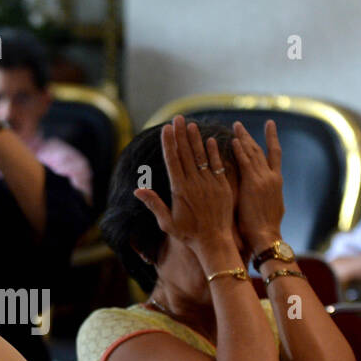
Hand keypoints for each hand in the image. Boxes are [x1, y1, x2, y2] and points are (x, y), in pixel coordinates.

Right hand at [133, 115, 236, 258]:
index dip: (169, 143)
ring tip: (191, 125)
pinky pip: (218, 165)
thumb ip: (154, 204)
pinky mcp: (223, 186)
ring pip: (201, 156)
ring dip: (196, 139)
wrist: (214, 242)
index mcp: (179, 190)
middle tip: (177, 118)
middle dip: (181, 135)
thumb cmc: (188, 234)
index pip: (172, 161)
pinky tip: (210, 140)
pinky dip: (214, 152)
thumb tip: (137, 189)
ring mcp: (209, 183)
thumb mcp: (166, 222)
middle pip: (186, 154)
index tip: (166, 129)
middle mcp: (194, 183)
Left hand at [231, 120, 284, 250]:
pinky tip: (233, 140)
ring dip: (243, 138)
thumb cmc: (266, 231)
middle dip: (249, 136)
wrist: (267, 238)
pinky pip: (246, 162)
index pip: (274, 155)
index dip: (271, 140)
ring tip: (235, 126)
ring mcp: (264, 179)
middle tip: (239, 124)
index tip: (269, 127)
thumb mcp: (272, 210)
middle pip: (260, 151)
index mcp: (277, 183)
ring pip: (253, 153)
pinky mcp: (254, 184)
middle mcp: (272, 177)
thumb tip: (267, 198)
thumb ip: (268, 199)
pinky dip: (240, 151)